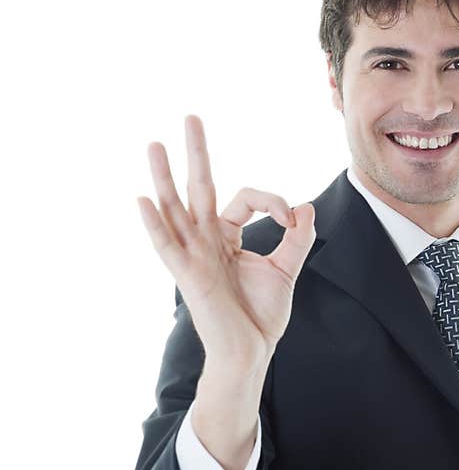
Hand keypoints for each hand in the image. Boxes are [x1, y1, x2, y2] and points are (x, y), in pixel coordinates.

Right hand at [136, 114, 315, 373]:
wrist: (251, 351)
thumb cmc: (261, 315)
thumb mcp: (286, 269)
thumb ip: (297, 238)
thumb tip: (305, 207)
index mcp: (227, 237)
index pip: (244, 198)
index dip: (273, 201)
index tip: (292, 220)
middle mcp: (206, 241)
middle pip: (199, 189)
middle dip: (196, 154)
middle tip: (192, 118)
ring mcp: (194, 257)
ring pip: (176, 209)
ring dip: (165, 177)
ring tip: (155, 144)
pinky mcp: (188, 277)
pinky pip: (167, 247)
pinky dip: (155, 225)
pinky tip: (142, 200)